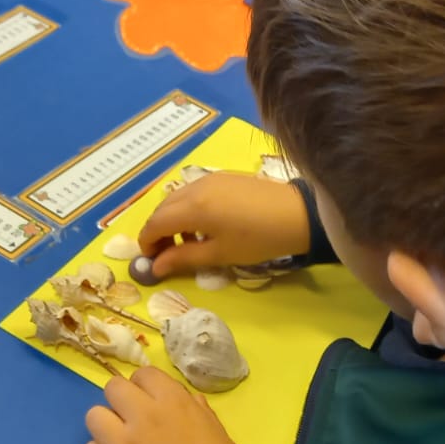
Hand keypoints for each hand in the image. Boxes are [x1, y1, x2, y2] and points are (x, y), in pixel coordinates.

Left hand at [84, 367, 261, 443]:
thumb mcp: (220, 437)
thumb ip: (200, 414)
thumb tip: (190, 401)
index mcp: (174, 402)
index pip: (143, 374)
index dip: (147, 387)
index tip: (153, 403)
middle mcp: (143, 416)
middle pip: (112, 388)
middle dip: (122, 401)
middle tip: (134, 421)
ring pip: (93, 416)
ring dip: (106, 427)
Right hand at [138, 172, 308, 278]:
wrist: (297, 215)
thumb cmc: (257, 239)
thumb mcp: (219, 253)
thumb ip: (183, 258)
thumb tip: (156, 266)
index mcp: (192, 208)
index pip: (155, 223)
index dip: (147, 243)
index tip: (151, 261)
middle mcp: (195, 188)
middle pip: (163, 208)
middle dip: (158, 231)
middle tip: (166, 254)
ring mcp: (209, 179)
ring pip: (177, 198)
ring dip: (173, 219)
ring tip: (188, 242)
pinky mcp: (223, 177)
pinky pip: (193, 192)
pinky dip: (188, 208)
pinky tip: (205, 226)